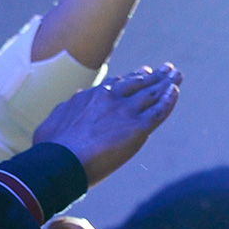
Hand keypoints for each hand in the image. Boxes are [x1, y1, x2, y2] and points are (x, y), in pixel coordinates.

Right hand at [34, 64, 181, 184]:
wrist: (60, 160)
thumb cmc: (52, 146)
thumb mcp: (56, 118)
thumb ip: (70, 106)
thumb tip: (76, 96)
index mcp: (93, 96)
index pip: (119, 84)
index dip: (133, 78)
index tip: (143, 73)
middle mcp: (111, 98)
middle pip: (139, 83)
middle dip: (155, 76)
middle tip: (167, 68)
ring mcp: (126, 111)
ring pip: (152, 93)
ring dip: (167, 83)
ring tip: (176, 74)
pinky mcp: (138, 128)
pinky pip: (158, 111)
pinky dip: (168, 101)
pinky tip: (175, 91)